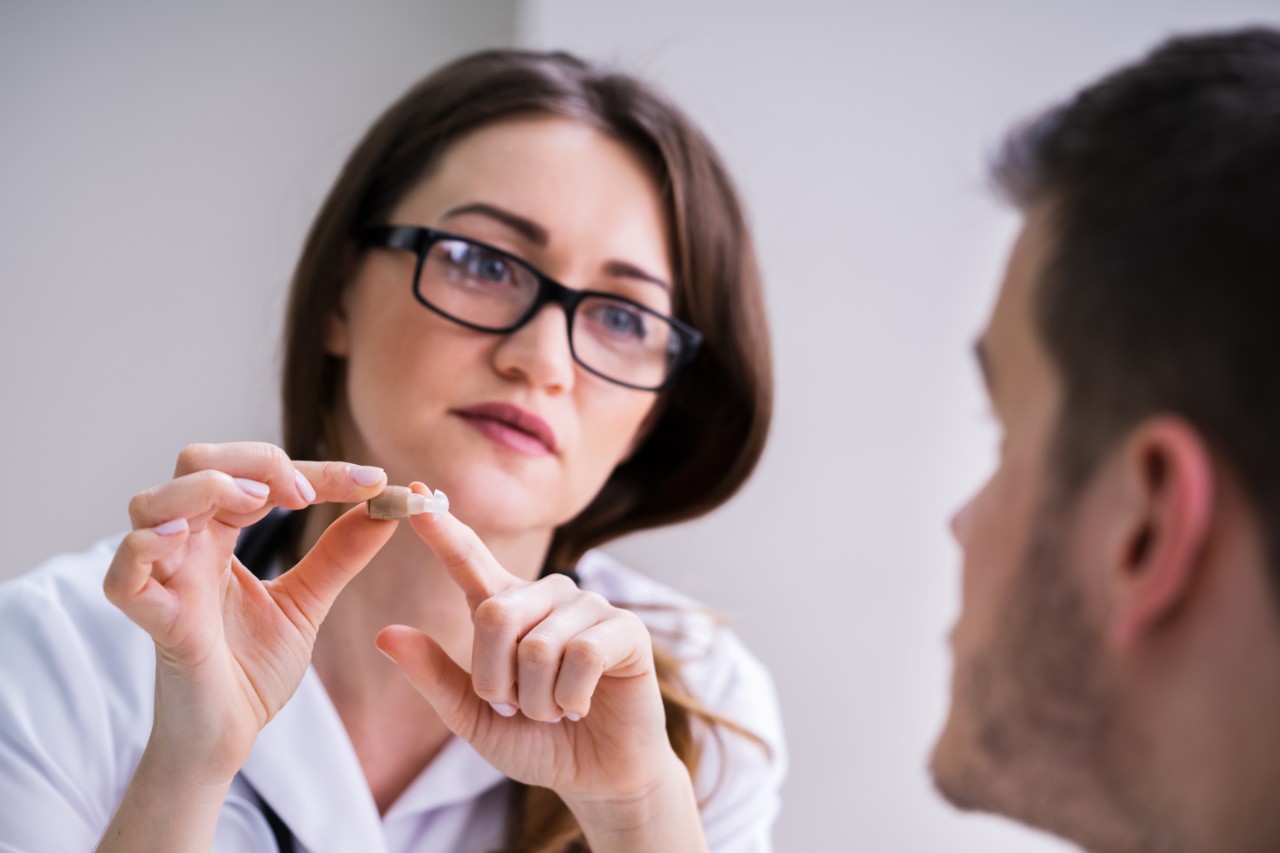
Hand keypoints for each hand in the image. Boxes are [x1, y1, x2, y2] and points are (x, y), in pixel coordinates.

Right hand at [103, 442, 396, 785]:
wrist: (228, 738)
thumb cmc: (251, 669)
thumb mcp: (307, 602)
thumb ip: (339, 554)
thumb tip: (386, 508)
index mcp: (219, 534)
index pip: (256, 472)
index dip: (316, 469)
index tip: (373, 481)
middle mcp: (187, 546)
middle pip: (196, 463)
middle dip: (254, 461)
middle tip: (307, 493)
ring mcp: (165, 580)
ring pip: (151, 504)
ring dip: (204, 488)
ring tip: (256, 499)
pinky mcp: (155, 622)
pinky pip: (125, 575)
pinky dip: (146, 547)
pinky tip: (182, 539)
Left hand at [375, 484, 677, 804]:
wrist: (597, 775)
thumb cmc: (537, 740)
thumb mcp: (473, 717)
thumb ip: (434, 676)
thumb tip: (383, 633)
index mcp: (505, 607)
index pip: (468, 558)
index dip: (441, 528)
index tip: (413, 495)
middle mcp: (546, 596)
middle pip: (494, 615)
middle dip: (496, 681)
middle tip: (516, 709)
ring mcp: (589, 607)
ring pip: (537, 645)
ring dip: (537, 700)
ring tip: (555, 710)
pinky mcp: (626, 629)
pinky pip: (582, 656)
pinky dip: (571, 698)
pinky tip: (581, 707)